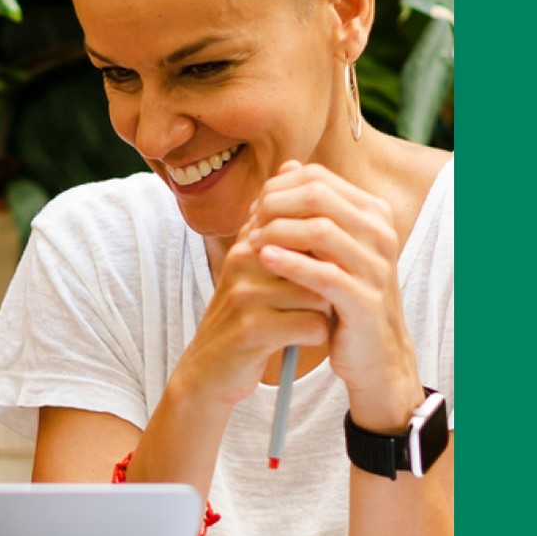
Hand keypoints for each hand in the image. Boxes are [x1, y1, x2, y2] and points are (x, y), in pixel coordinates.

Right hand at [178, 202, 332, 412]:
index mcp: (248, 240)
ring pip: (318, 293)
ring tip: (306, 319)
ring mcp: (245, 294)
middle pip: (317, 257)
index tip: (326, 268)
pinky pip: (311, 324)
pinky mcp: (251, 329)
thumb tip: (293, 165)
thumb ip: (278, 221)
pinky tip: (301, 339)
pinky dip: (316, 335)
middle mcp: (243, 259)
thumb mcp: (257, 261)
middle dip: (328, 280)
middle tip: (323, 297)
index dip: (325, 249)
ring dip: (324, 311)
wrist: (208, 370)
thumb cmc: (245, 315)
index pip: (304, 224)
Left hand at [247, 161, 423, 429]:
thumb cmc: (342, 294)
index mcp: (373, 214)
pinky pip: (324, 274)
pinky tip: (263, 259)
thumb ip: (310, 209)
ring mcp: (376, 266)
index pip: (319, 179)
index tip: (255, 207)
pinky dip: (290, 263)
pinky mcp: (365, 301)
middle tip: (249, 221)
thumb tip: (287, 166)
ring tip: (250, 240)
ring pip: (322, 231)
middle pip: (319, 196)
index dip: (279, 188)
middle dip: (275, 205)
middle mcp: (380, 234)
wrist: (371, 351)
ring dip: (278, 231)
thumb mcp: (328, 247)